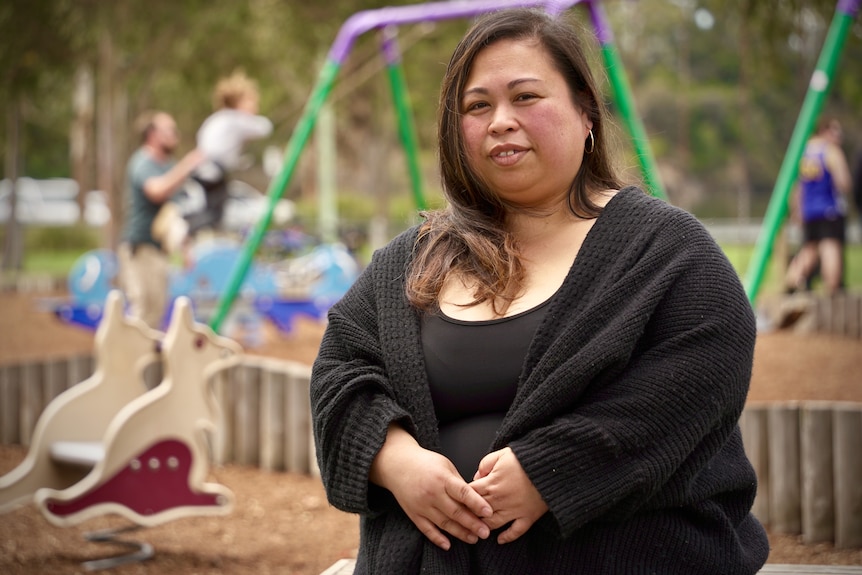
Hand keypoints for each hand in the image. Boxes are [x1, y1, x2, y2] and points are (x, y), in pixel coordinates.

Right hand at [370, 424, 491, 549]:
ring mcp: (422, 505)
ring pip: (444, 523)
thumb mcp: (445, 464)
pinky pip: (426, 529)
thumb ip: (459, 482)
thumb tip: (474, 497)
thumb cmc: (424, 463)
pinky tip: (448, 545)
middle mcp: (432, 493)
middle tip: (486, 532)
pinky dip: (437, 538)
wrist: (397, 464)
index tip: (489, 512)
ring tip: (473, 538)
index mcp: (443, 478)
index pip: (463, 493)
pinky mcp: (414, 514)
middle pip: (455, 512)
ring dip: (460, 533)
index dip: (477, 503)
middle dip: (472, 524)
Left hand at [470, 447, 548, 543]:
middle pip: (478, 512)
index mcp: (491, 483)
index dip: (462, 498)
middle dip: (470, 515)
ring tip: (478, 529)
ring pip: (493, 524)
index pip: (470, 495)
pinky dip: (507, 537)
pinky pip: (516, 531)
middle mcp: (500, 500)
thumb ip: (485, 464)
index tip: (459, 500)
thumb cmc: (526, 458)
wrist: (551, 466)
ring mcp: (514, 510)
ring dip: (484, 528)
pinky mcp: (528, 516)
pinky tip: (499, 540)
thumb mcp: (501, 454)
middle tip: (463, 518)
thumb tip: (477, 477)